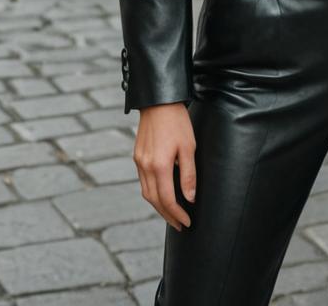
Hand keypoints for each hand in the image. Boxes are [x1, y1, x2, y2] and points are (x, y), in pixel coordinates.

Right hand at [133, 102, 196, 230]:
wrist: (158, 101)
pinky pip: (143, 181)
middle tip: (180, 225)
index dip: (177, 214)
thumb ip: (188, 175)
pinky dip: (152, 193)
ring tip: (172, 214)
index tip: (187, 223)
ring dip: (159, 206)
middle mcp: (145, 166)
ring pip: (146, 193)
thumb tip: (190, 199)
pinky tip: (162, 194)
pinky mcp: (137, 156)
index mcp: (159, 166)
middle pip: (154, 200)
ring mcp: (139, 161)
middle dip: (167, 215)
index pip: (167, 200)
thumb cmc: (177, 122)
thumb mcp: (188, 147)